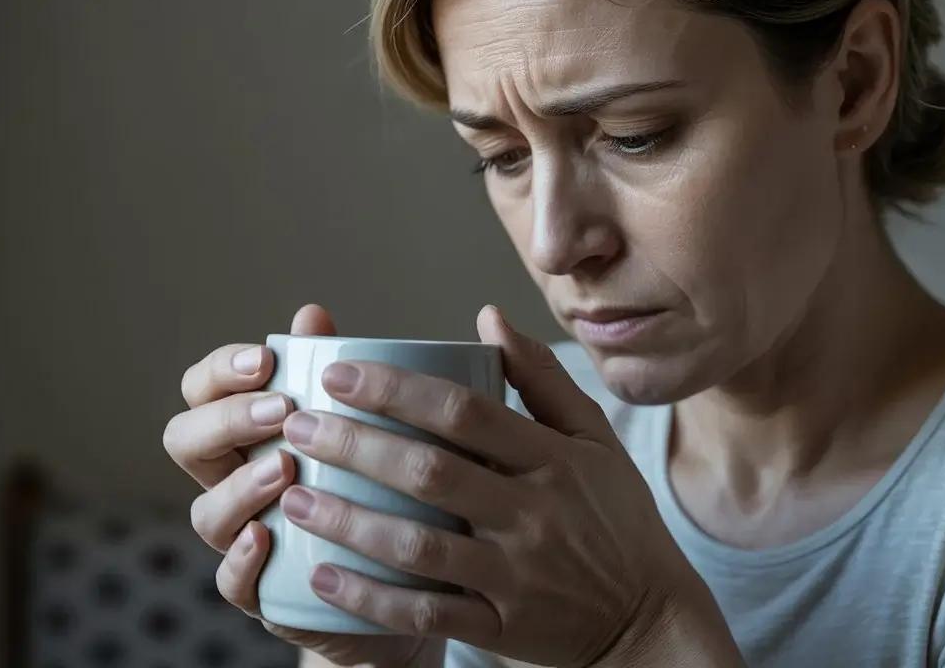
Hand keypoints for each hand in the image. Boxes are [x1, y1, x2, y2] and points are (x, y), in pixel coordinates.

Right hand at [163, 304, 437, 667]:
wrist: (405, 576)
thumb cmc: (371, 483)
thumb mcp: (359, 422)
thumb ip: (331, 370)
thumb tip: (311, 313)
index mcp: (245, 432)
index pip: (202, 389)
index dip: (222, 371)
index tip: (267, 359)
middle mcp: (230, 482)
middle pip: (185, 441)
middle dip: (227, 419)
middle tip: (282, 409)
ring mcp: (241, 538)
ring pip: (206, 513)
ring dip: (240, 487)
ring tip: (285, 469)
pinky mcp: (262, 593)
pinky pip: (232, 582)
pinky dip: (242, 560)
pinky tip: (266, 536)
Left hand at [274, 305, 736, 666]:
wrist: (650, 619)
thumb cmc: (615, 518)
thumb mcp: (594, 440)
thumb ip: (542, 377)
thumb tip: (487, 316)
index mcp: (554, 459)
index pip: (465, 412)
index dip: (396, 390)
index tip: (338, 373)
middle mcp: (535, 513)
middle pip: (430, 471)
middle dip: (355, 445)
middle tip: (296, 426)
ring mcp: (518, 575)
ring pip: (419, 545)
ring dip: (349, 521)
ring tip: (294, 497)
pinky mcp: (504, 628)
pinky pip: (427, 614)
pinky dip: (371, 598)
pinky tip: (323, 576)